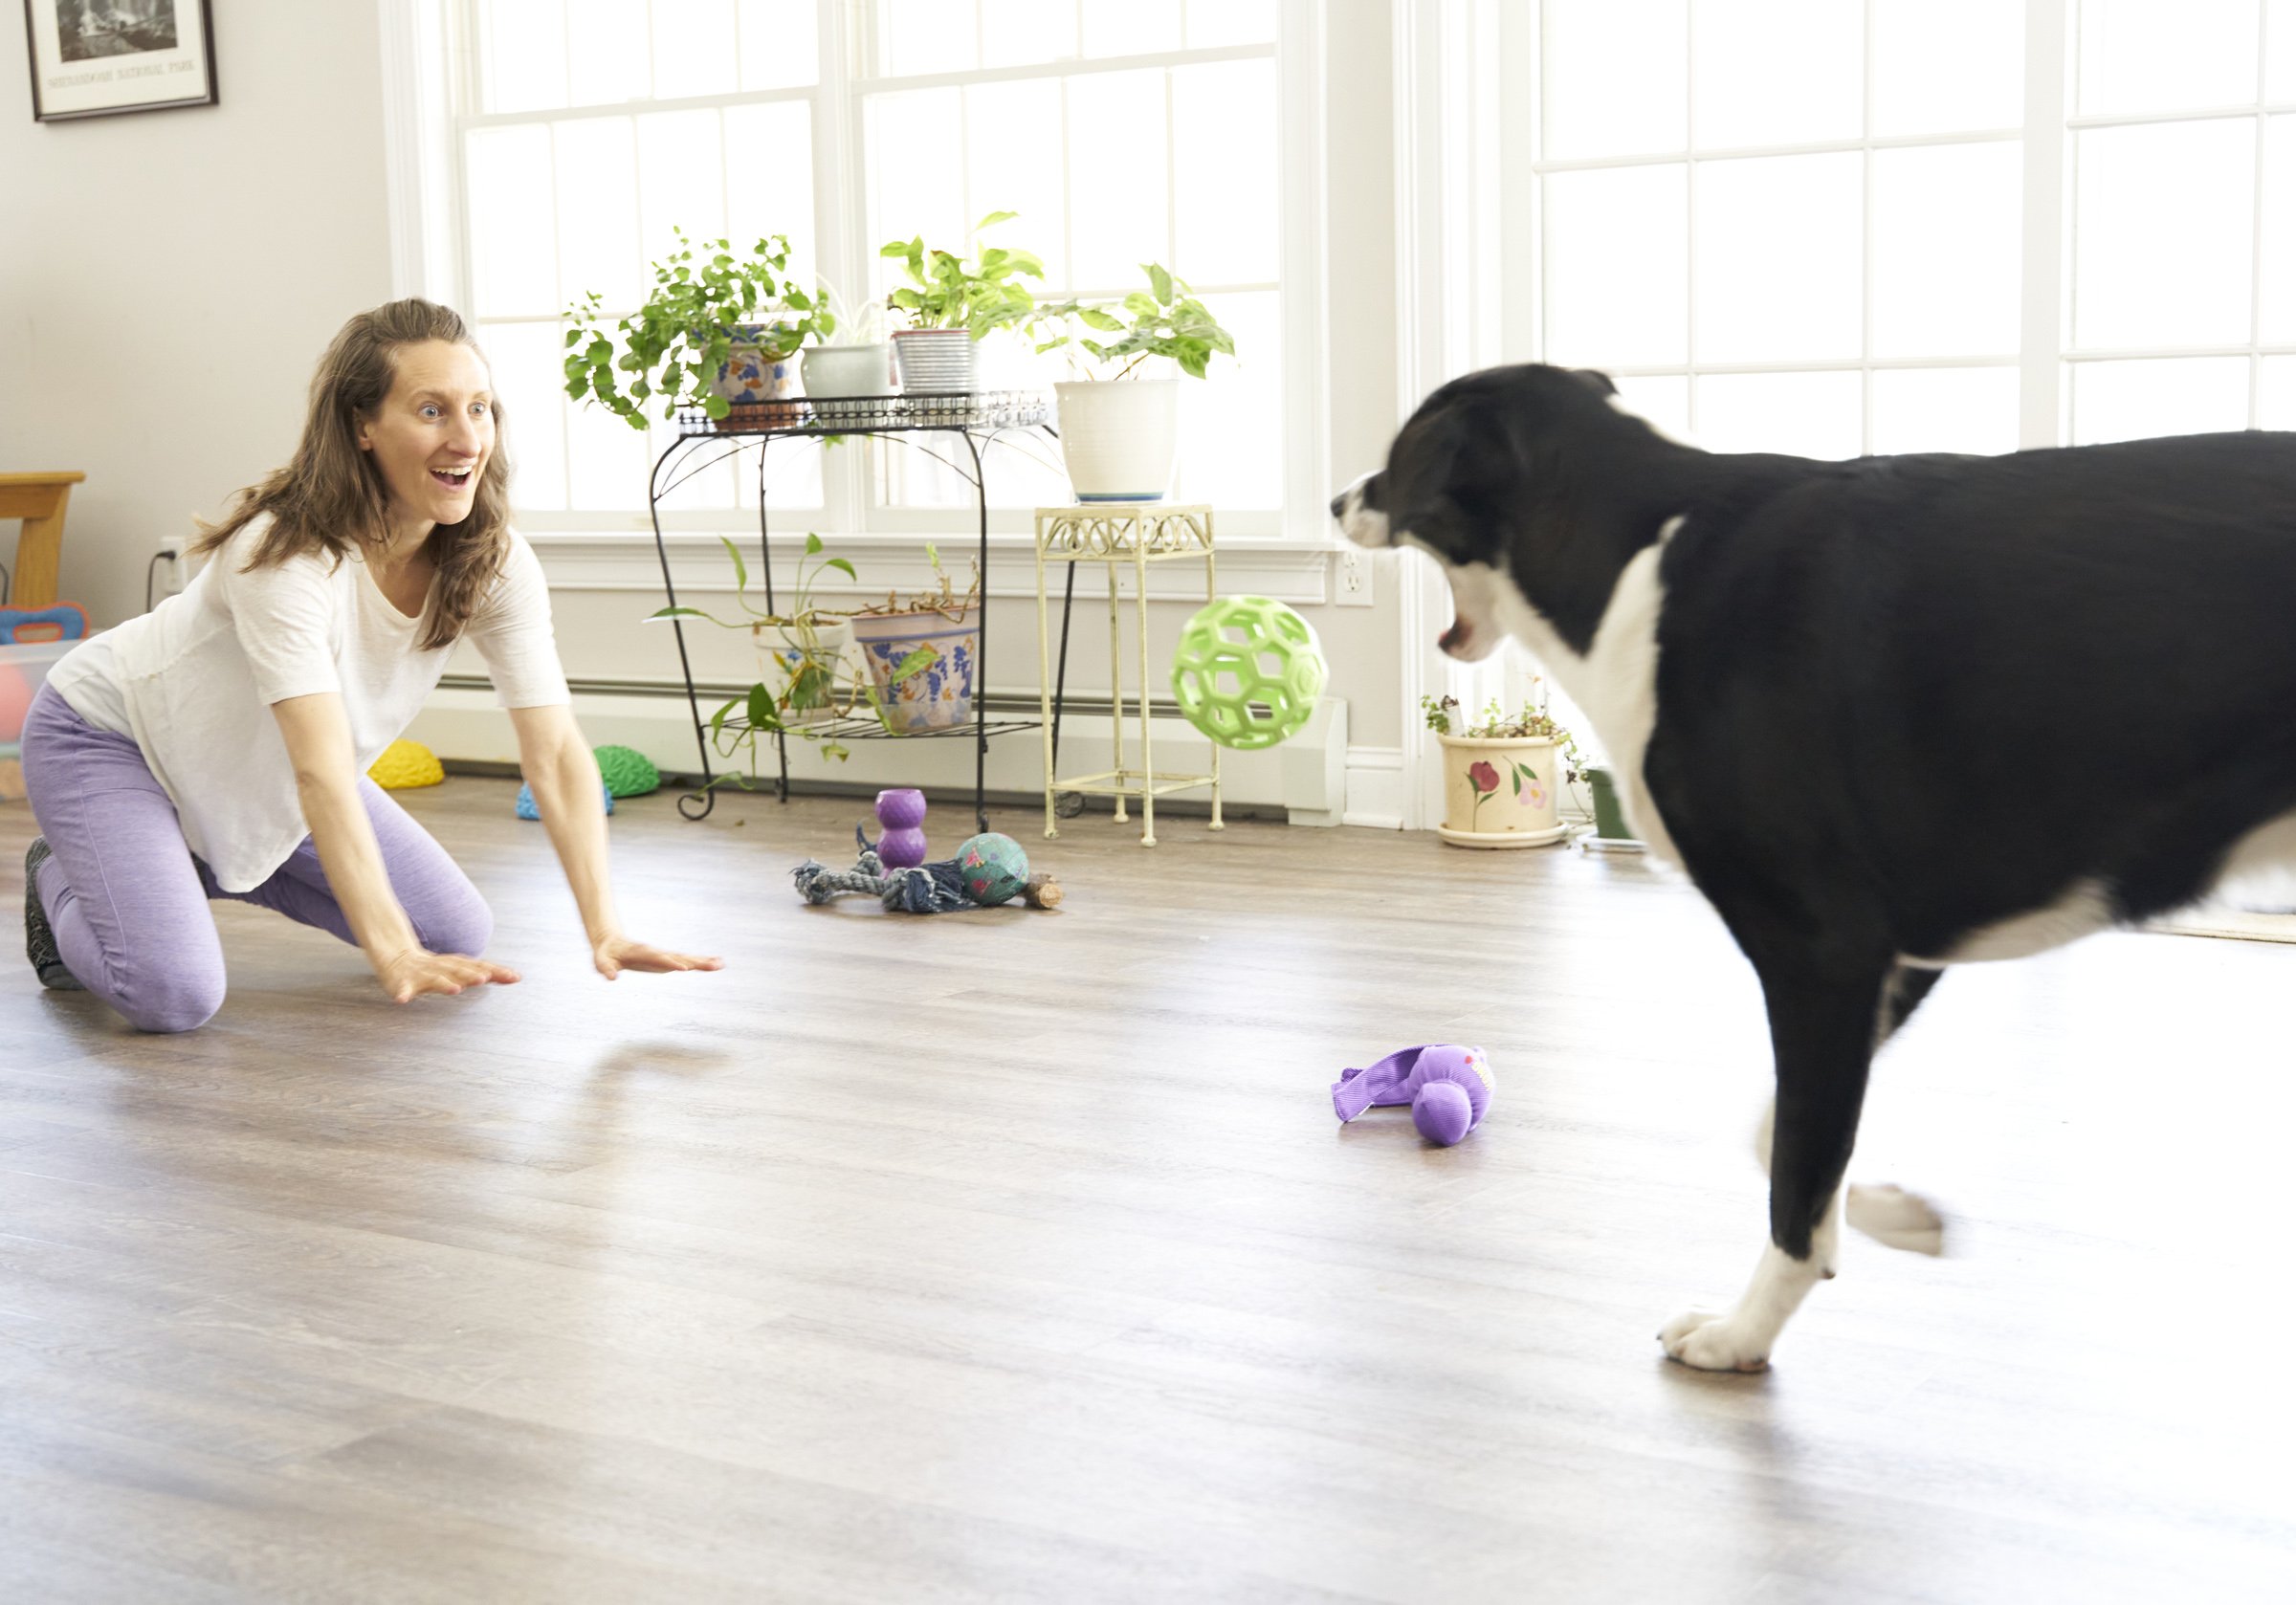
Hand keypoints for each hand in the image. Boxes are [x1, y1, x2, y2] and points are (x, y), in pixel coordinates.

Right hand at [373, 947, 521, 1003]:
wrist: (397, 958)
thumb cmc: (435, 968)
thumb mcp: (460, 970)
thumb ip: (486, 973)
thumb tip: (517, 977)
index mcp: (456, 966)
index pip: (479, 967)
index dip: (496, 972)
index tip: (515, 977)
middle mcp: (442, 968)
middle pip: (459, 970)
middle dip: (472, 974)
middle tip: (485, 978)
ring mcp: (422, 975)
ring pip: (435, 978)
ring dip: (445, 984)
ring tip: (455, 990)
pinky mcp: (403, 982)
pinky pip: (403, 989)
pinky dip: (403, 993)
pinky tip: (403, 1000)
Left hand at [592, 934, 724, 980]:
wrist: (612, 941)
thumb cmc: (606, 954)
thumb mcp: (601, 962)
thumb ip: (605, 969)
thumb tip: (611, 977)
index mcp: (641, 952)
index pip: (658, 957)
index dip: (670, 962)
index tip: (684, 968)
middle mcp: (656, 952)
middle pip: (678, 956)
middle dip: (695, 961)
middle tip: (713, 965)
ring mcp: (663, 955)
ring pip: (685, 958)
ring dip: (702, 961)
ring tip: (720, 964)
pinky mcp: (667, 959)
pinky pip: (686, 961)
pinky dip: (700, 963)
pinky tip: (715, 964)